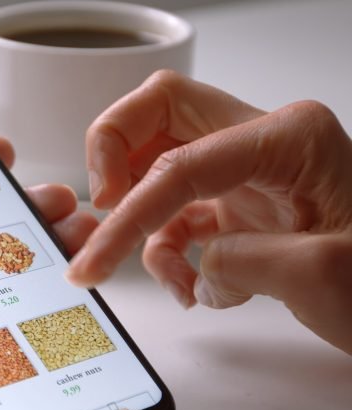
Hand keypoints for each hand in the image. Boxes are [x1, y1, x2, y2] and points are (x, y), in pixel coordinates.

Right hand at [67, 70, 351, 353]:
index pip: (178, 162)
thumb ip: (241, 261)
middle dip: (112, 157)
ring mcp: (250, 173)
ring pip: (157, 163)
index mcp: (288, 138)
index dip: (127, 212)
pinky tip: (192, 285)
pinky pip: (177, 212)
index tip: (95, 257)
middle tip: (103, 209)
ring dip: (141, 219)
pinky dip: (167, 250)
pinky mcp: (242, 205)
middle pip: (156, 114)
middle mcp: (264, 141)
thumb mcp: (323, 277)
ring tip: (171, 278)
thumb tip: (194, 261)